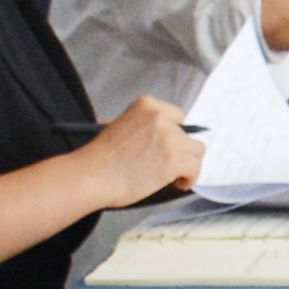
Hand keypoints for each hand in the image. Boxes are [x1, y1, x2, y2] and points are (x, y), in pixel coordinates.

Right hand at [87, 95, 203, 209]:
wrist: (91, 175)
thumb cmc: (97, 158)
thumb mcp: (115, 126)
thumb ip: (138, 125)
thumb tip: (152, 135)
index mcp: (146, 105)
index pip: (177, 116)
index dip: (176, 134)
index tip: (173, 145)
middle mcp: (160, 118)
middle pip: (188, 135)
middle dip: (181, 151)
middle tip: (172, 164)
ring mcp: (169, 138)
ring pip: (197, 151)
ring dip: (188, 164)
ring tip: (177, 176)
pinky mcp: (174, 159)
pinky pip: (195, 168)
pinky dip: (190, 178)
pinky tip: (179, 183)